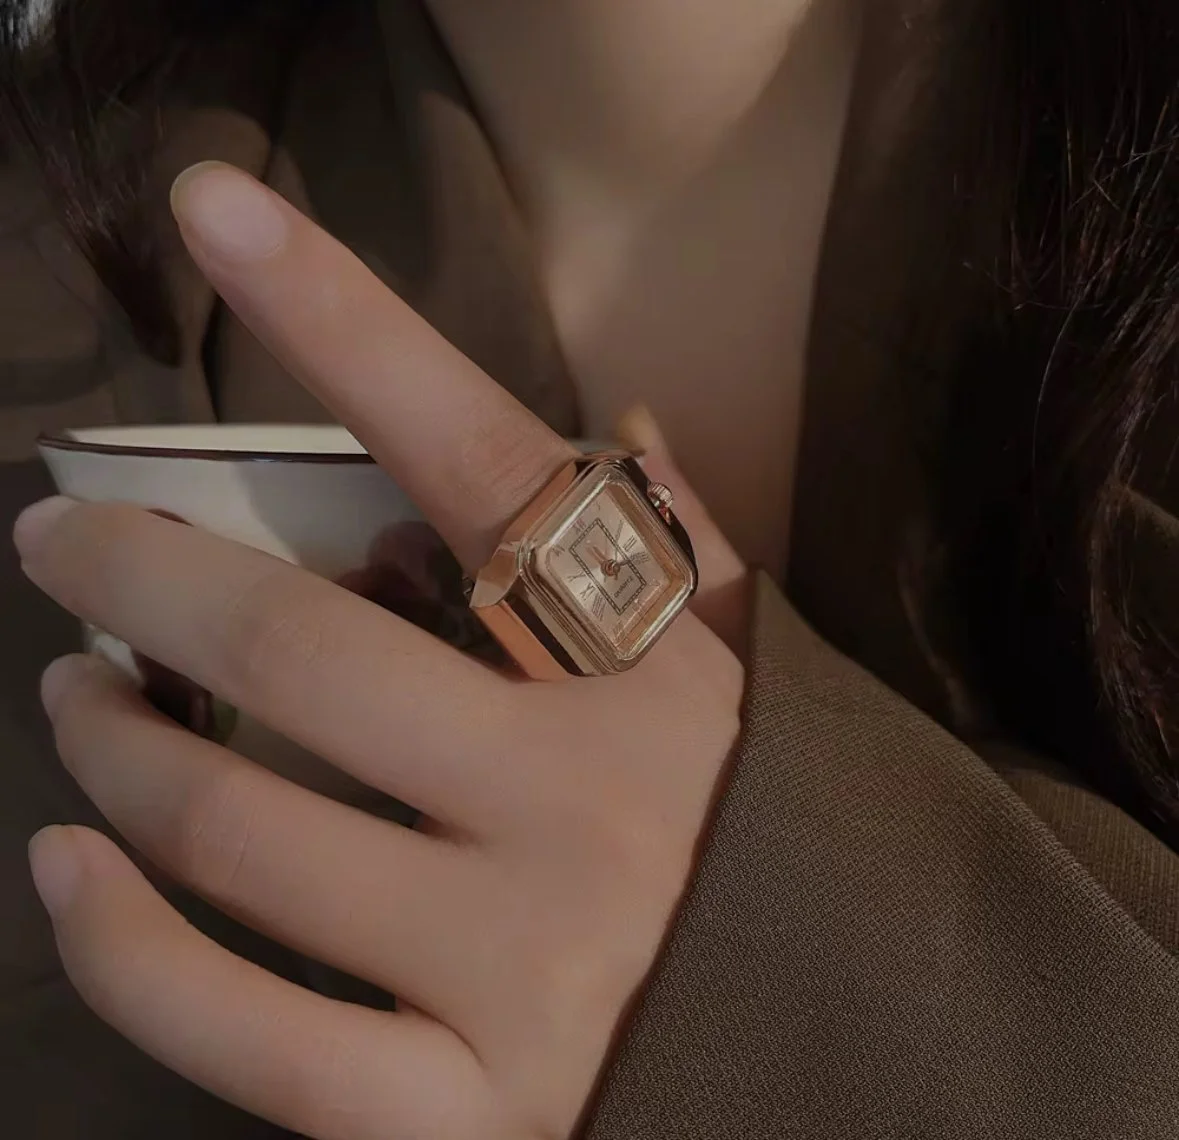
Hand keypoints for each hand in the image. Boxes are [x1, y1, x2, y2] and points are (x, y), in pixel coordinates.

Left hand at [15, 164, 747, 1139]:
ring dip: (114, 749)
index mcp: (663, 678)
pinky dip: (121, 951)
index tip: (218, 211)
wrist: (873, 1070)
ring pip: (245, 836)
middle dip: (140, 572)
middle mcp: (588, 805)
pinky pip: (245, 1041)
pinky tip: (69, 874)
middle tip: (59, 542)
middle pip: (303, 646)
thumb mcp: (769, 691)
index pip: (487, 458)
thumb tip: (621, 428)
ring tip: (77, 699)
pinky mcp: (469, 1115)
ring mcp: (525, 968)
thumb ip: (696, 558)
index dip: (348, 322)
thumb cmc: (794, 853)